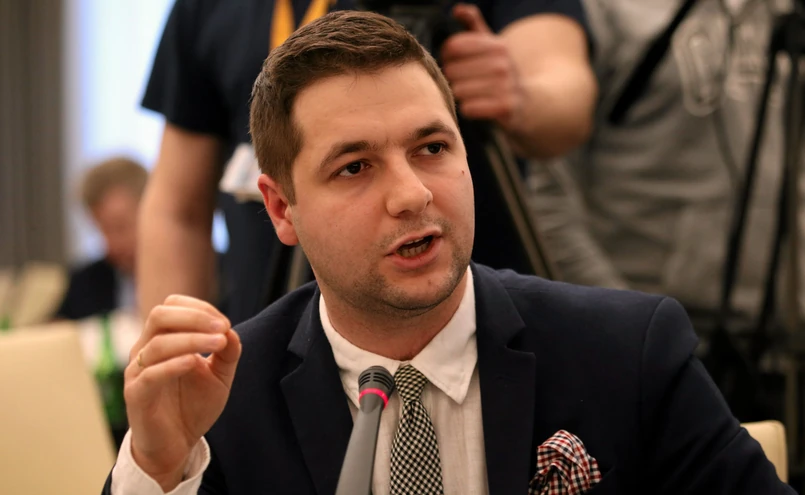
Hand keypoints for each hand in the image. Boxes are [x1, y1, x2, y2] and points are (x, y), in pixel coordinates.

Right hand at [124, 295, 240, 491]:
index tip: (225, 323)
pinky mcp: (136, 395)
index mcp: (163, 339)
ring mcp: (138, 372)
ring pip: (158, 343)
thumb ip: (228, 353)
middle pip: (159, 315)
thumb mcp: (219, 377)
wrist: (176, 445)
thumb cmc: (193, 406)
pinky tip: (195, 362)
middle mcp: (145, 350)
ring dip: (192, 339)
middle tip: (222, 326)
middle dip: (194, 316)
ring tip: (219, 343)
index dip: (200, 308)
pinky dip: (174, 364)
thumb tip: (232, 331)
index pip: (172, 306)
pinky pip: (150, 374)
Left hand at [441, 3, 525, 130]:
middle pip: (452, 70)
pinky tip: (478, 106)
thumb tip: (457, 9)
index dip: (446, 56)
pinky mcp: (504, 108)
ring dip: (461, 95)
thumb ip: (473, 23)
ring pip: (458, 90)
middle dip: (453, 78)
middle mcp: (503, 64)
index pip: (452, 46)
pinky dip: (469, 109)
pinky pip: (468, 108)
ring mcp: (505, 86)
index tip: (454, 61)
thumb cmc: (501, 71)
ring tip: (473, 94)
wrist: (529, 101)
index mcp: (497, 45)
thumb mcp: (491, 44)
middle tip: (464, 81)